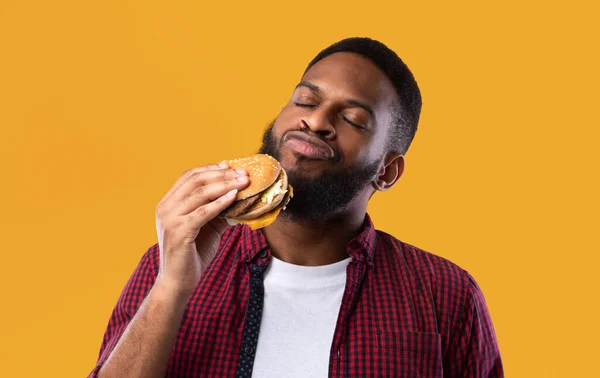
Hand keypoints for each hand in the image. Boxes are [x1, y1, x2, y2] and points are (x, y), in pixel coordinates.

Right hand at [154, 161, 248, 294]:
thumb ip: (219, 211)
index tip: (230, 165)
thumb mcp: (208, 228)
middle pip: (195, 181)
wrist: (178, 281)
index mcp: (168, 203)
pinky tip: (234, 197)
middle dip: (222, 174)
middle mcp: (165, 207)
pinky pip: (203, 212)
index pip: (188, 177)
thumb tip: (240, 197)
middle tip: (243, 173)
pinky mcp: (179, 231)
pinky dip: (220, 202)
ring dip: (225, 185)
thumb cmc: (192, 254)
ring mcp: (170, 219)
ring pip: (199, 193)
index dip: (210, 169)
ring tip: (243, 182)